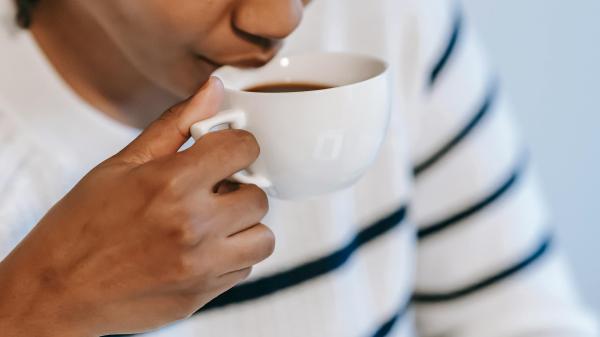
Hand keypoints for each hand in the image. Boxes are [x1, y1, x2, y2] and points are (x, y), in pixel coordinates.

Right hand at [0, 78, 273, 336]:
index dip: (237, 145)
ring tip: (215, 222)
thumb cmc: (81, 228)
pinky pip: (245, 267)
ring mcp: (201, 265)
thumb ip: (175, 125)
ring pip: (263, 237)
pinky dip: (233, 256)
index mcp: (172, 183)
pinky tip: (204, 249)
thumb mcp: (122, 166)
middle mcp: (193, 225)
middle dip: (241, 189)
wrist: (56, 292)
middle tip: (215, 191)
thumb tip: (213, 90)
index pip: (244, 148)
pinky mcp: (203, 293)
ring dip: (244, 227)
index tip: (226, 152)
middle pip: (258, 196)